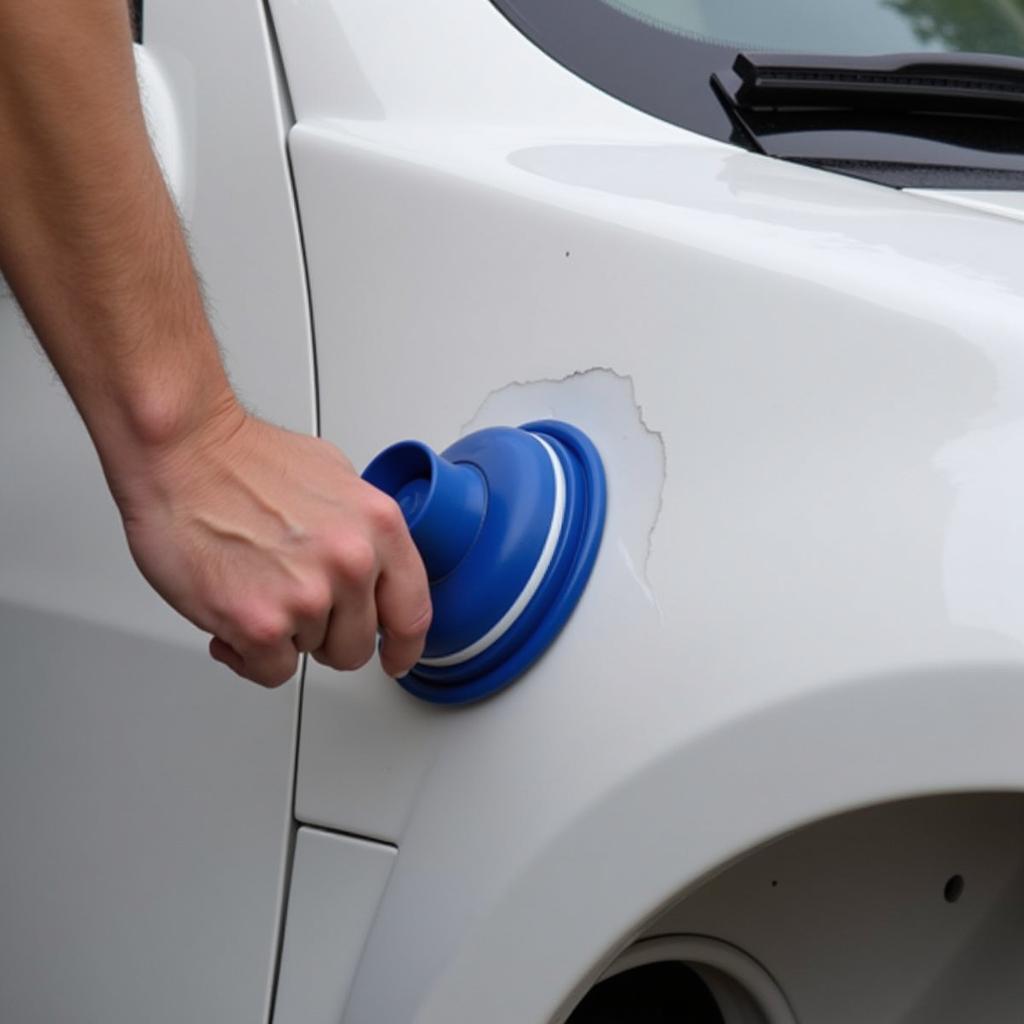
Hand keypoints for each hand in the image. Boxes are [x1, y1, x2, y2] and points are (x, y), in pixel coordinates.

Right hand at [114, 400, 430, 686]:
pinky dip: (248, 653)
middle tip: (294, 605)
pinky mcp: (259, 624)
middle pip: (357, 644)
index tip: (396, 658)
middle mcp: (351, 563)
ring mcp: (307, 597)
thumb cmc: (243, 460)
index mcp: (379, 527)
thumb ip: (363, 531)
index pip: (412, 612)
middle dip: (326, 635)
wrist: (181, 452)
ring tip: (254, 585)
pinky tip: (233, 615)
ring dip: (282, 633)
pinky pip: (270, 669)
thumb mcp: (336, 479)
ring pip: (309, 654)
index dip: (404, 647)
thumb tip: (370, 565)